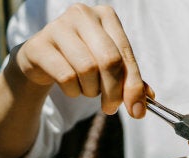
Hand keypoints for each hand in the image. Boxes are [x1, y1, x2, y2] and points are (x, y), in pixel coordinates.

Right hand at [11, 3, 148, 117]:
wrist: (42, 59)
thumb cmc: (81, 60)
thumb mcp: (109, 67)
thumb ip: (130, 80)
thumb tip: (149, 98)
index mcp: (106, 16)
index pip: (126, 54)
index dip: (133, 86)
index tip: (137, 111)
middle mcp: (83, 14)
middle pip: (109, 60)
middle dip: (114, 92)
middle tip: (110, 108)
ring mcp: (59, 26)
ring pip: (87, 69)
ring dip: (91, 90)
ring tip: (87, 89)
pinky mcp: (39, 45)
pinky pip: (66, 76)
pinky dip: (73, 91)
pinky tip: (71, 87)